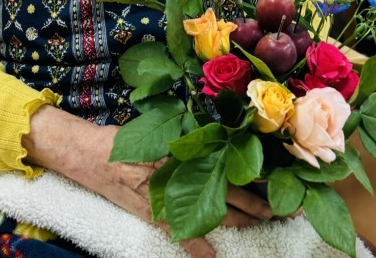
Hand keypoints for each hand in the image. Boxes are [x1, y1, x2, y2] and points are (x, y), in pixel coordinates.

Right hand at [24, 108, 272, 257]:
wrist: (91, 155)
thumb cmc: (128, 137)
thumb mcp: (162, 130)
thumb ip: (188, 135)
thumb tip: (222, 135)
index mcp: (186, 150)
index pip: (230, 164)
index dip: (257, 174)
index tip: (281, 177)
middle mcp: (182, 173)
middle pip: (230, 193)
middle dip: (259, 203)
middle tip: (284, 209)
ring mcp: (169, 197)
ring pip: (214, 213)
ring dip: (241, 222)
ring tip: (264, 223)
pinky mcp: (154, 214)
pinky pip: (182, 236)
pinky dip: (198, 249)